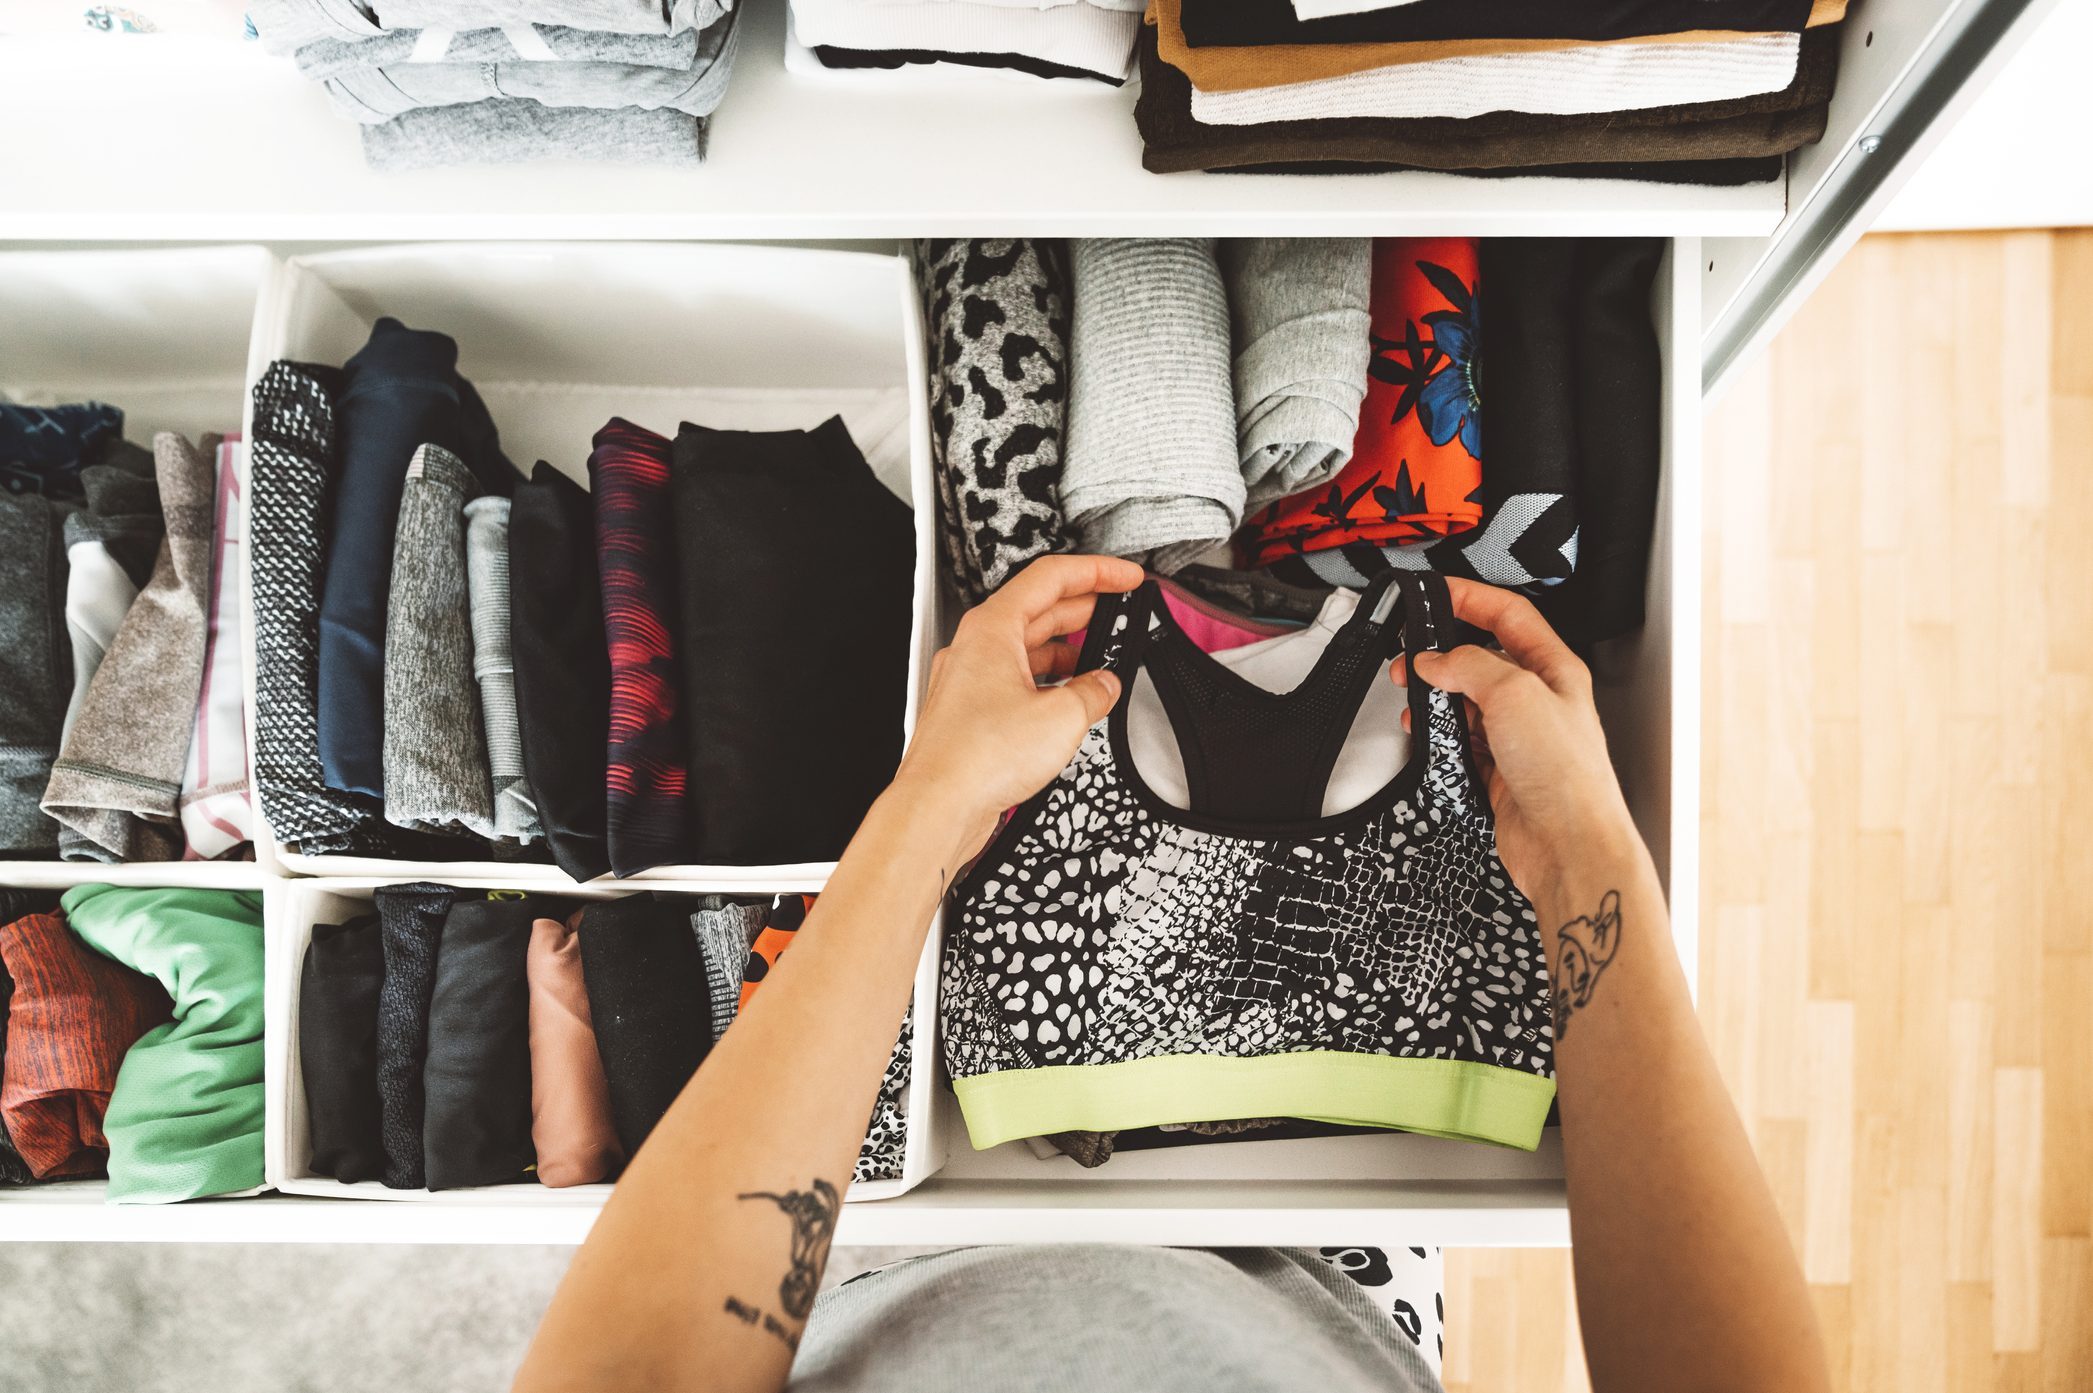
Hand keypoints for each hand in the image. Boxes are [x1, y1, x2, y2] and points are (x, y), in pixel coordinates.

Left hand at [892, 554, 1144, 861]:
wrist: (937, 807)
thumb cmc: (976, 758)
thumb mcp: (1061, 718)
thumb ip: (1092, 692)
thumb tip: (1103, 685)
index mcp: (992, 628)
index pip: (1050, 577)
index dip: (1097, 572)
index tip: (1126, 577)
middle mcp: (975, 649)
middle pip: (1037, 609)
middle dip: (1085, 608)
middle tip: (1120, 611)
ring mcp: (969, 681)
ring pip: (1025, 648)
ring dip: (1066, 650)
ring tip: (1100, 661)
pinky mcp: (970, 714)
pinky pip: (1015, 682)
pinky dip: (1047, 683)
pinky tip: (1069, 701)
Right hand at [1392, 579, 1641, 899]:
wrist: (1567, 844)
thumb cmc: (1566, 775)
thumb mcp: (1514, 694)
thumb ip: (1469, 666)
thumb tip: (1437, 659)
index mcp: (1554, 669)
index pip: (1508, 615)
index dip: (1470, 598)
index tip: (1434, 592)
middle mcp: (1538, 700)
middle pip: (1481, 659)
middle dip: (1442, 654)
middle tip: (1410, 657)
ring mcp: (1518, 737)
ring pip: (1466, 702)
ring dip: (1436, 699)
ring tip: (1414, 701)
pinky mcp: (1499, 770)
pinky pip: (1460, 741)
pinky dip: (1438, 737)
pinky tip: (1426, 736)